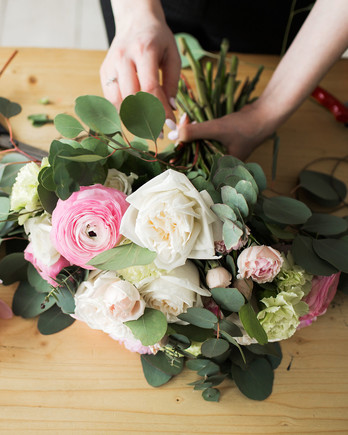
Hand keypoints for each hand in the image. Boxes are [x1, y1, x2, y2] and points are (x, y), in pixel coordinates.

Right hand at [100, 1, 180, 119]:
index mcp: (144, 50)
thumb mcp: (172, 55)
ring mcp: (110, 64)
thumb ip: (173, 83)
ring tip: (146, 128)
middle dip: (146, 119)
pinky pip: (110, 98)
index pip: (150, 88)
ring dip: (132, 119)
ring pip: (118, 101)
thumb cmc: (158, 39)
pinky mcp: (104, 71)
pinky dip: (122, 111)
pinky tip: (134, 118)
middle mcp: (123, 57)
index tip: (169, 125)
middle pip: (132, 97)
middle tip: (158, 133)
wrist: (135, 21)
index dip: (159, 110)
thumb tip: (170, 110)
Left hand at [177, 102, 274, 160]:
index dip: (182, 159)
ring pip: (199, 146)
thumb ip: (196, 132)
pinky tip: (189, 122)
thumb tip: (175, 135)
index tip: (170, 150)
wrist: (265, 114)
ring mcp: (221, 152)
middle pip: (195, 157)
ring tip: (181, 124)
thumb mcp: (218, 128)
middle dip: (184, 144)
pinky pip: (205, 139)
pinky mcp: (221, 142)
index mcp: (220, 168)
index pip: (196, 169)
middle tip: (173, 132)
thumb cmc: (245, 126)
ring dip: (190, 136)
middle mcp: (220, 163)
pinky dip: (198, 132)